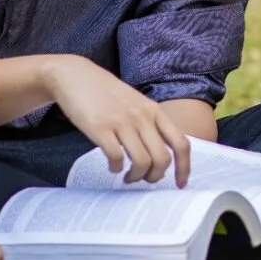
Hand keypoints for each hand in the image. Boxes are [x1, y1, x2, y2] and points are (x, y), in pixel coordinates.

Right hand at [44, 56, 190, 185]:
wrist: (76, 75)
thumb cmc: (107, 93)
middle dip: (155, 177)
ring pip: (142, 162)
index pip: (181, 143)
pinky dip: (116, 168)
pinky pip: (116, 157)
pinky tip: (112, 166)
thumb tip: (160, 153)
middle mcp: (143, 117)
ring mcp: (122, 122)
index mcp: (155, 111)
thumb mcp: (137, 102)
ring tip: (128, 177)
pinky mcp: (100, 128)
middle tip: (144, 180)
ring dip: (136, 177)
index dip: (184, 167)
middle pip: (162, 159)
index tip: (180, 184)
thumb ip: (150, 122)